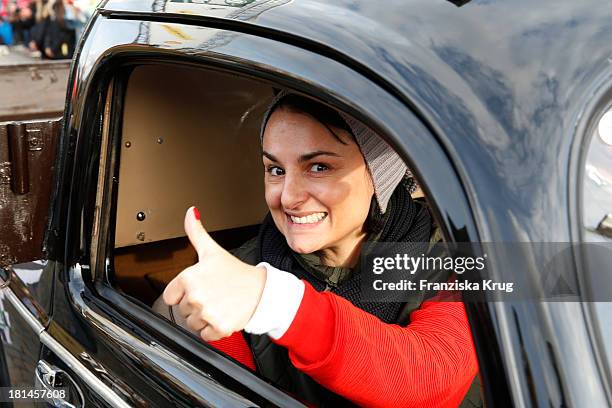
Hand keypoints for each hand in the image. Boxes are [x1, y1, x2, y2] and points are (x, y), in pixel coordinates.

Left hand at [163, 207, 266, 340]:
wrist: (262, 291)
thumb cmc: (236, 273)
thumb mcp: (213, 251)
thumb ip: (196, 232)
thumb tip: (191, 213)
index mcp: (189, 277)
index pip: (170, 295)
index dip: (183, 292)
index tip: (198, 288)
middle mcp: (195, 296)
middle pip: (182, 310)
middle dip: (196, 305)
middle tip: (213, 294)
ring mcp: (207, 313)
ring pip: (192, 324)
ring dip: (203, 318)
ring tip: (219, 304)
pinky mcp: (218, 328)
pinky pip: (204, 335)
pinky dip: (213, 330)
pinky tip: (223, 315)